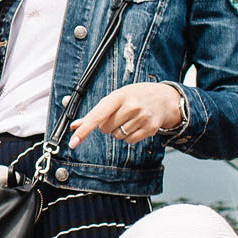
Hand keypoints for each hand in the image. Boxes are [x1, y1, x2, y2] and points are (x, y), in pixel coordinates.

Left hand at [69, 82, 183, 148]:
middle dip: (108, 125)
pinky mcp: (150, 128)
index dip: (84, 130)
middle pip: (105, 128)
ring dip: (119, 131)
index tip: (73, 142)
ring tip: (129, 119)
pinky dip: (129, 137)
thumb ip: (94, 113)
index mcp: (118, 96)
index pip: (96, 116)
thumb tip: (74, 126)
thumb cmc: (135, 96)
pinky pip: (129, 141)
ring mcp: (142, 117)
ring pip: (117, 136)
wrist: (164, 98)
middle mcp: (131, 106)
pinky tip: (136, 125)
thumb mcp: (115, 98)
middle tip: (118, 115)